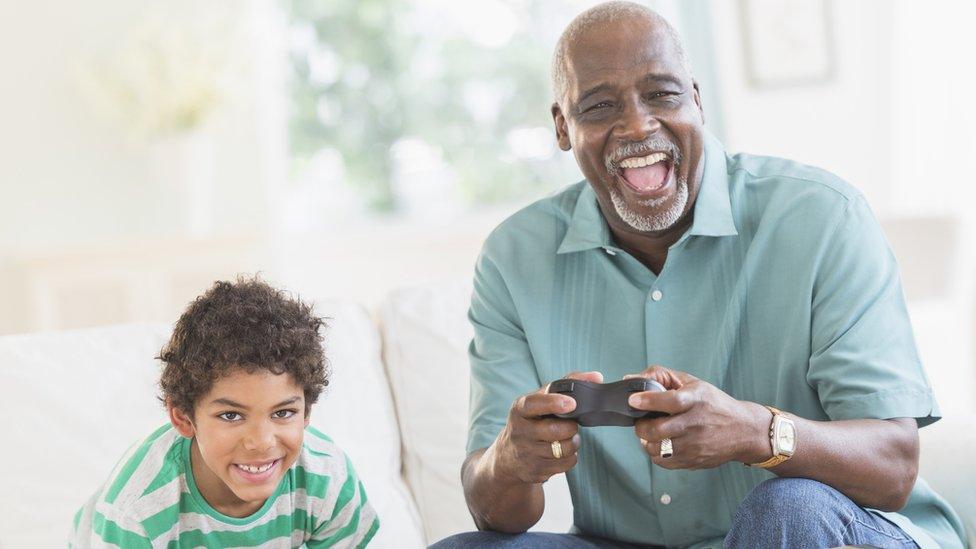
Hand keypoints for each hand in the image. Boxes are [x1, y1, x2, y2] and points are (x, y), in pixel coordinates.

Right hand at [490, 371, 603, 483]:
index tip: (572, 403)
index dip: (554, 403)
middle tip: (570, 424)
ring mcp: (527, 453)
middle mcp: (520, 431)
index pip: (534, 404)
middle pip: (555, 430)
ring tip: (566, 437)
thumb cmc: (531, 420)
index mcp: (520, 409)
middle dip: (570, 427)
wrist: (508, 456)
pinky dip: (569, 457)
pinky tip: (560, 451)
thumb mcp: (540, 399)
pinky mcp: (535, 471)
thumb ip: (567, 384)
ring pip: (564, 449)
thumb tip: (596, 377)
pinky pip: (566, 464)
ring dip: (572, 442)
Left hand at [625, 365, 769, 468]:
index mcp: (696, 400)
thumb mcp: (693, 383)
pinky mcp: (694, 460)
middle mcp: (696, 424)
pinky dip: (656, 453)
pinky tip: (661, 443)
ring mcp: (695, 445)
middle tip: (641, 420)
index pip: (671, 401)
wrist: (744, 430)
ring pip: (657, 449)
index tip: (633, 400)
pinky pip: (664, 462)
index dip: (649, 401)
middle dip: (641, 426)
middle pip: (659, 430)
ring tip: (651, 433)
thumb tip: (631, 378)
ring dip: (647, 441)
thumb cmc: (714, 404)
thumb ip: (662, 377)